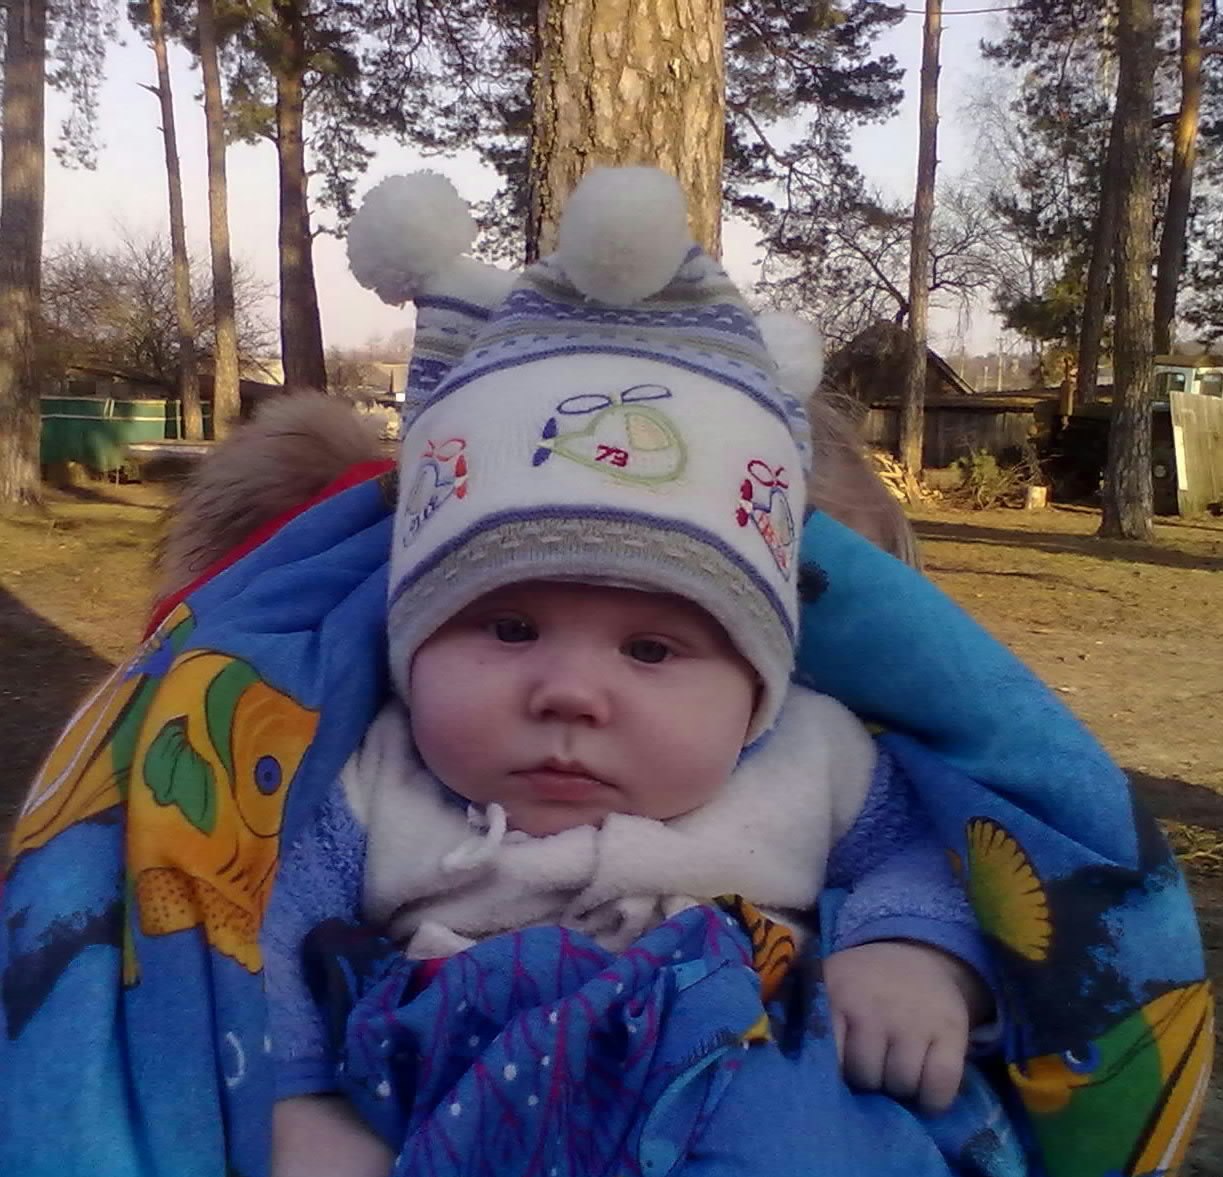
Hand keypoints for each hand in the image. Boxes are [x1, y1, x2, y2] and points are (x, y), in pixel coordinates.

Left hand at [823, 940, 988, 1113]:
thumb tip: (810, 1080)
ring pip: (901, 1085)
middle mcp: (875, 1005)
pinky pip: (939, 1088)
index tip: (836, 1073)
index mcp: (837, 993)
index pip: (827, 1057)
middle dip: (867, 1082)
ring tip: (895, 1073)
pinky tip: (924, 1090)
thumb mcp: (828, 989)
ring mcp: (915, 1018)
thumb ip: (815, 1027)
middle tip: (872, 1069)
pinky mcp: (951, 1030)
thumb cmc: (863, 985)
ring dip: (899, 1090)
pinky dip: (931, 1101)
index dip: (831, 1075)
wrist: (914, 953)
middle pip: (866, 1077)